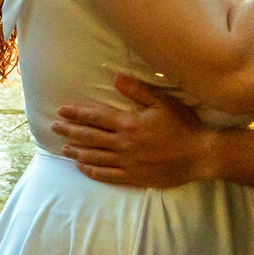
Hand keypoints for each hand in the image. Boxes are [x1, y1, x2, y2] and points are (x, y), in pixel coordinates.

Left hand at [52, 74, 212, 187]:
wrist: (200, 155)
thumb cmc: (184, 126)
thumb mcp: (164, 102)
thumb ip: (138, 90)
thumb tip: (115, 77)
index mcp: (129, 123)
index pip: (96, 117)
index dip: (77, 113)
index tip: (62, 110)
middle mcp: (123, 144)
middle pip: (90, 137)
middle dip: (70, 131)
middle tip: (54, 128)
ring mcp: (127, 162)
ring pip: (94, 156)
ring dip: (77, 151)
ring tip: (63, 147)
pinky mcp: (133, 177)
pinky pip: (106, 175)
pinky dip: (91, 170)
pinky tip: (82, 166)